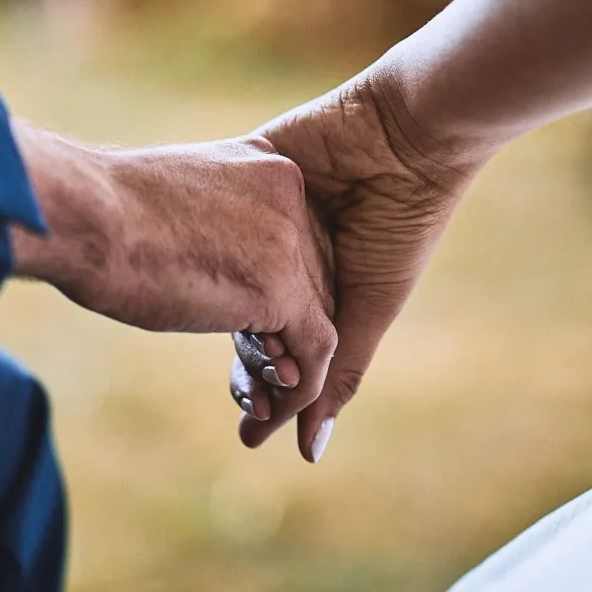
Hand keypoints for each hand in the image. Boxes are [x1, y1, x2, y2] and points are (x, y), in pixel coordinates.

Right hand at [12, 127, 336, 396]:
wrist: (78, 213)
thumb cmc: (98, 212)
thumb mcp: (175, 205)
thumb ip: (212, 228)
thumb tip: (215, 275)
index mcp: (268, 168)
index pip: (297, 242)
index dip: (279, 298)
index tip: (249, 338)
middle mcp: (292, 196)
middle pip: (314, 283)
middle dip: (287, 341)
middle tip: (259, 386)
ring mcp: (291, 240)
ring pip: (317, 320)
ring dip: (290, 375)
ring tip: (259, 412)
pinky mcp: (281, 287)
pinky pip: (314, 352)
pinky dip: (298, 392)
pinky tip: (264, 418)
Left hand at [230, 72, 484, 462]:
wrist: (407, 139)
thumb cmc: (400, 228)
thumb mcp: (370, 307)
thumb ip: (336, 373)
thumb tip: (308, 453)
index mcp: (321, 286)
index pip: (278, 344)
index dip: (265, 383)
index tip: (250, 426)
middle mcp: (289, 254)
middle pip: (244, 314)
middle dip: (242, 359)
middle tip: (239, 397)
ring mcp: (264, 213)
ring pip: (221, 269)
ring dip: (213, 307)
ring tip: (215, 349)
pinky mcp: (248, 171)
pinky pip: (212, 211)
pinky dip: (201, 243)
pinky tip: (184, 273)